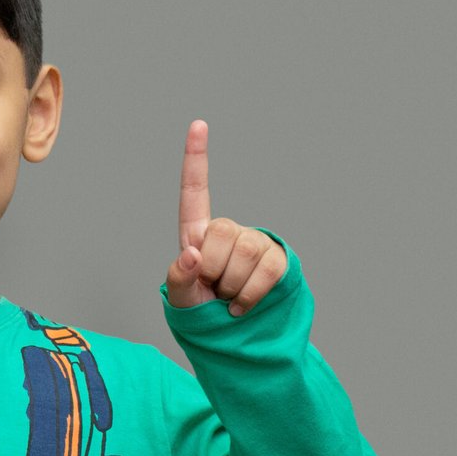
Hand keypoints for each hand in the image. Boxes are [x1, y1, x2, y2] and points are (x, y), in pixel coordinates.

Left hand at [165, 120, 286, 315]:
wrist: (233, 331)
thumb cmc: (201, 308)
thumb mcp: (180, 297)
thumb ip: (178, 277)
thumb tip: (193, 254)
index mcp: (198, 233)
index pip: (195, 191)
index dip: (196, 158)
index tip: (198, 124)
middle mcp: (229, 230)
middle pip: (223, 232)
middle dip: (214, 269)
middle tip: (212, 287)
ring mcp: (256, 242)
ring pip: (247, 249)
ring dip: (233, 284)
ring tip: (227, 296)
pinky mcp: (278, 259)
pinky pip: (268, 269)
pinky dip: (250, 295)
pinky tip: (241, 305)